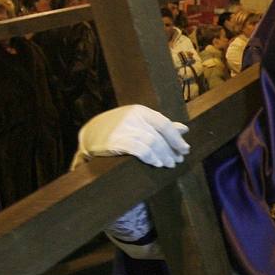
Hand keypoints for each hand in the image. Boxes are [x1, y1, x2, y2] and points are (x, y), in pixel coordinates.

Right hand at [75, 105, 189, 168]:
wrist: (90, 133)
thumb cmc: (118, 128)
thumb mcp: (139, 122)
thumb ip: (160, 126)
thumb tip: (184, 129)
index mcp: (140, 111)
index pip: (164, 123)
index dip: (176, 138)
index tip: (185, 149)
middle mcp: (132, 117)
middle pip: (159, 136)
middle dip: (171, 150)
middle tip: (178, 160)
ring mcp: (124, 129)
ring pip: (152, 143)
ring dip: (163, 155)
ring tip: (169, 164)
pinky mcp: (116, 141)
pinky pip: (139, 150)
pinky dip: (150, 157)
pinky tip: (156, 163)